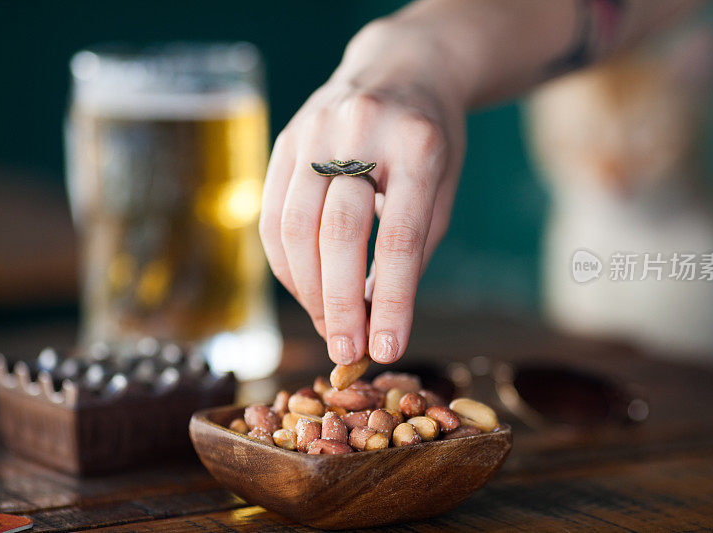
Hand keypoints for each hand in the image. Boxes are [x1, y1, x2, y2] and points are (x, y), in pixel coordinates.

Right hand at [260, 21, 465, 364]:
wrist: (401, 69)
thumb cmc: (429, 141)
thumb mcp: (440, 189)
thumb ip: (409, 250)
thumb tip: (369, 319)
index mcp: (416, 142)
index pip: (399, 237)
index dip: (391, 300)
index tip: (386, 350)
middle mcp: (359, 129)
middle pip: (338, 231)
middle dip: (339, 302)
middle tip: (347, 351)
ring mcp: (313, 129)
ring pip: (293, 226)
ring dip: (308, 290)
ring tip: (328, 326)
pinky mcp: (283, 139)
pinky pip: (271, 215)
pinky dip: (286, 264)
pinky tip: (306, 291)